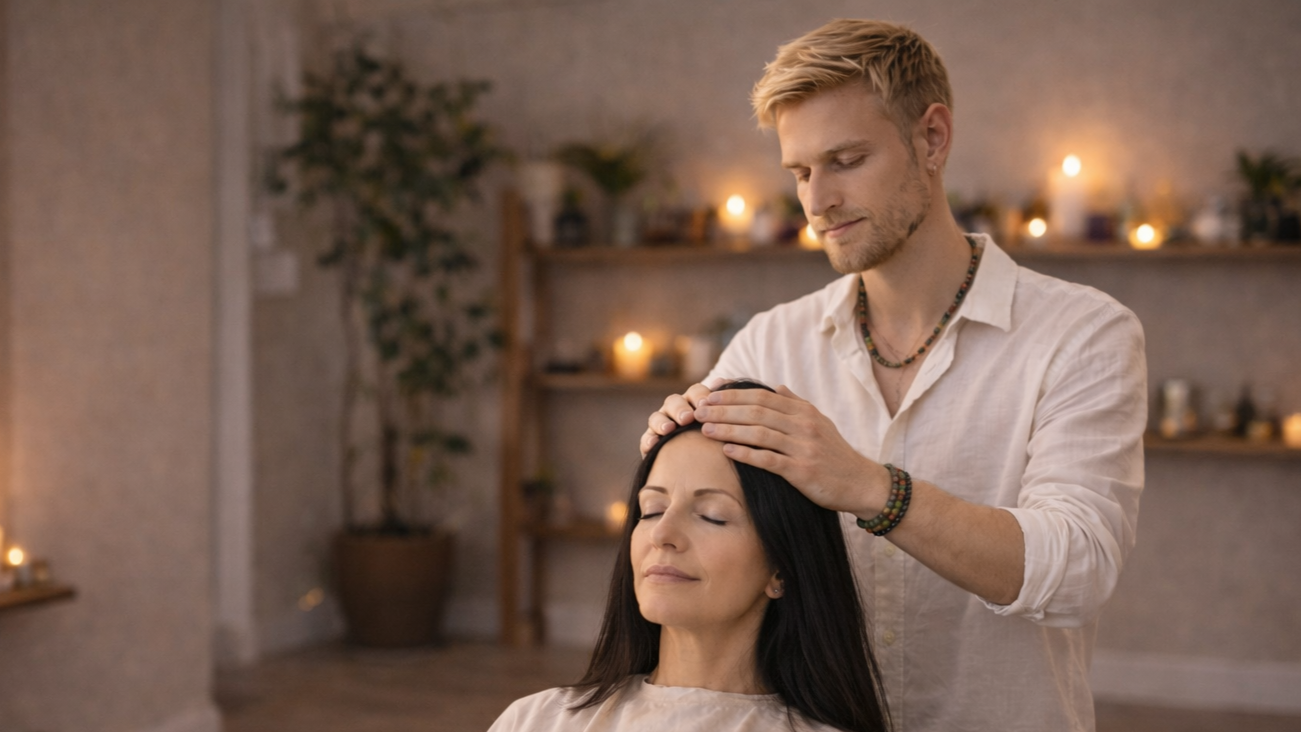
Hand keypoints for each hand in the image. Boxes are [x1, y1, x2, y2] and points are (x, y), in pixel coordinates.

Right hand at [640, 377, 729, 455]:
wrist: (703, 463)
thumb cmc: (717, 438)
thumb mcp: (723, 422)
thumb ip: (723, 403)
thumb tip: (723, 381)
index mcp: (694, 402)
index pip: (695, 391)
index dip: (699, 396)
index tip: (705, 404)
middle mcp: (676, 410)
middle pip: (673, 401)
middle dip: (680, 408)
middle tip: (688, 418)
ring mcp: (661, 424)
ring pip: (656, 417)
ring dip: (662, 422)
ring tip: (669, 428)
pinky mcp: (652, 442)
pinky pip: (646, 439)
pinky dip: (648, 440)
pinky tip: (653, 444)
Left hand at [692, 385, 890, 516]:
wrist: (861, 483)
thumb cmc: (836, 454)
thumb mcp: (820, 423)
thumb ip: (797, 404)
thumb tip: (777, 387)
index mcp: (804, 411)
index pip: (761, 396)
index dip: (733, 394)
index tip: (709, 395)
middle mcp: (803, 425)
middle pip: (755, 411)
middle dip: (723, 409)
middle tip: (699, 410)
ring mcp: (803, 447)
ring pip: (758, 433)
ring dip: (728, 429)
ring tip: (705, 429)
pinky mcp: (802, 471)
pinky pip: (768, 459)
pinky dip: (746, 454)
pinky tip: (726, 450)